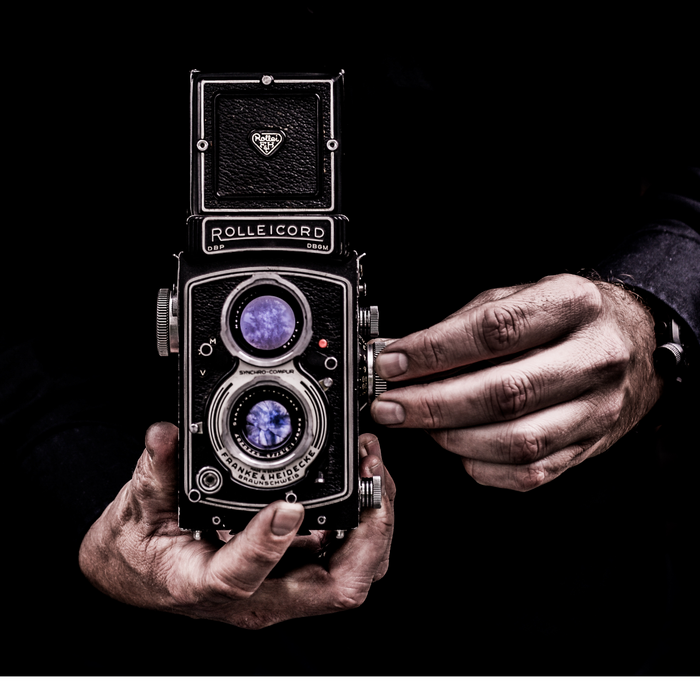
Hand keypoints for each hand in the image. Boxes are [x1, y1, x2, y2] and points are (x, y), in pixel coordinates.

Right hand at [79, 422, 394, 628]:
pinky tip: (361, 484)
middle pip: (335, 588)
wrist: (137, 574)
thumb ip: (154, 471)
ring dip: (374, 525)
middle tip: (370, 478)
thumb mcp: (135, 508)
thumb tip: (166, 436)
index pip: (244, 577)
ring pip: (351, 573)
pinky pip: (343, 555)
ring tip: (373, 472)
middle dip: (367, 533)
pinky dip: (362, 522)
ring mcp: (281, 587)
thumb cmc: (137, 552)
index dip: (271, 543)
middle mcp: (256, 596)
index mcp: (206, 584)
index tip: (288, 506)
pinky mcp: (293, 571)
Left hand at [370, 273, 662, 490]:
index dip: (436, 351)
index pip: (496, 330)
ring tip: (419, 425)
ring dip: (453, 438)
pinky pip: (530, 472)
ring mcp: (597, 408)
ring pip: (517, 441)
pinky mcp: (590, 445)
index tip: (392, 363)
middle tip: (390, 406)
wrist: (631, 344)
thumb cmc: (563, 318)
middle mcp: (593, 358)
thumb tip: (399, 354)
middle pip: (505, 392)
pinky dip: (481, 466)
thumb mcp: (517, 297)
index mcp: (573, 305)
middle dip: (433, 405)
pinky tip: (456, 447)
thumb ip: (461, 325)